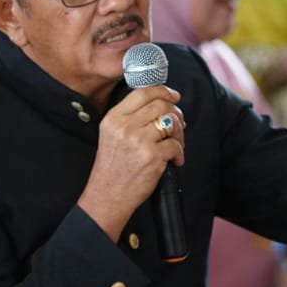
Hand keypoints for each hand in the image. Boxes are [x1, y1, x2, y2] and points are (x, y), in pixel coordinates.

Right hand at [78, 87, 185, 239]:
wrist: (107, 195)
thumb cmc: (112, 167)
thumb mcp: (111, 134)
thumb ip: (130, 117)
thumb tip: (160, 104)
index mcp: (114, 118)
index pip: (143, 93)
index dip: (163, 91)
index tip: (173, 96)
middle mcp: (125, 126)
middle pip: (161, 105)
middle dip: (175, 113)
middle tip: (178, 123)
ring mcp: (139, 141)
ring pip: (171, 123)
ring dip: (179, 133)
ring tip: (176, 143)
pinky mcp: (152, 157)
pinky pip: (176, 145)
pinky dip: (179, 153)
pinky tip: (174, 160)